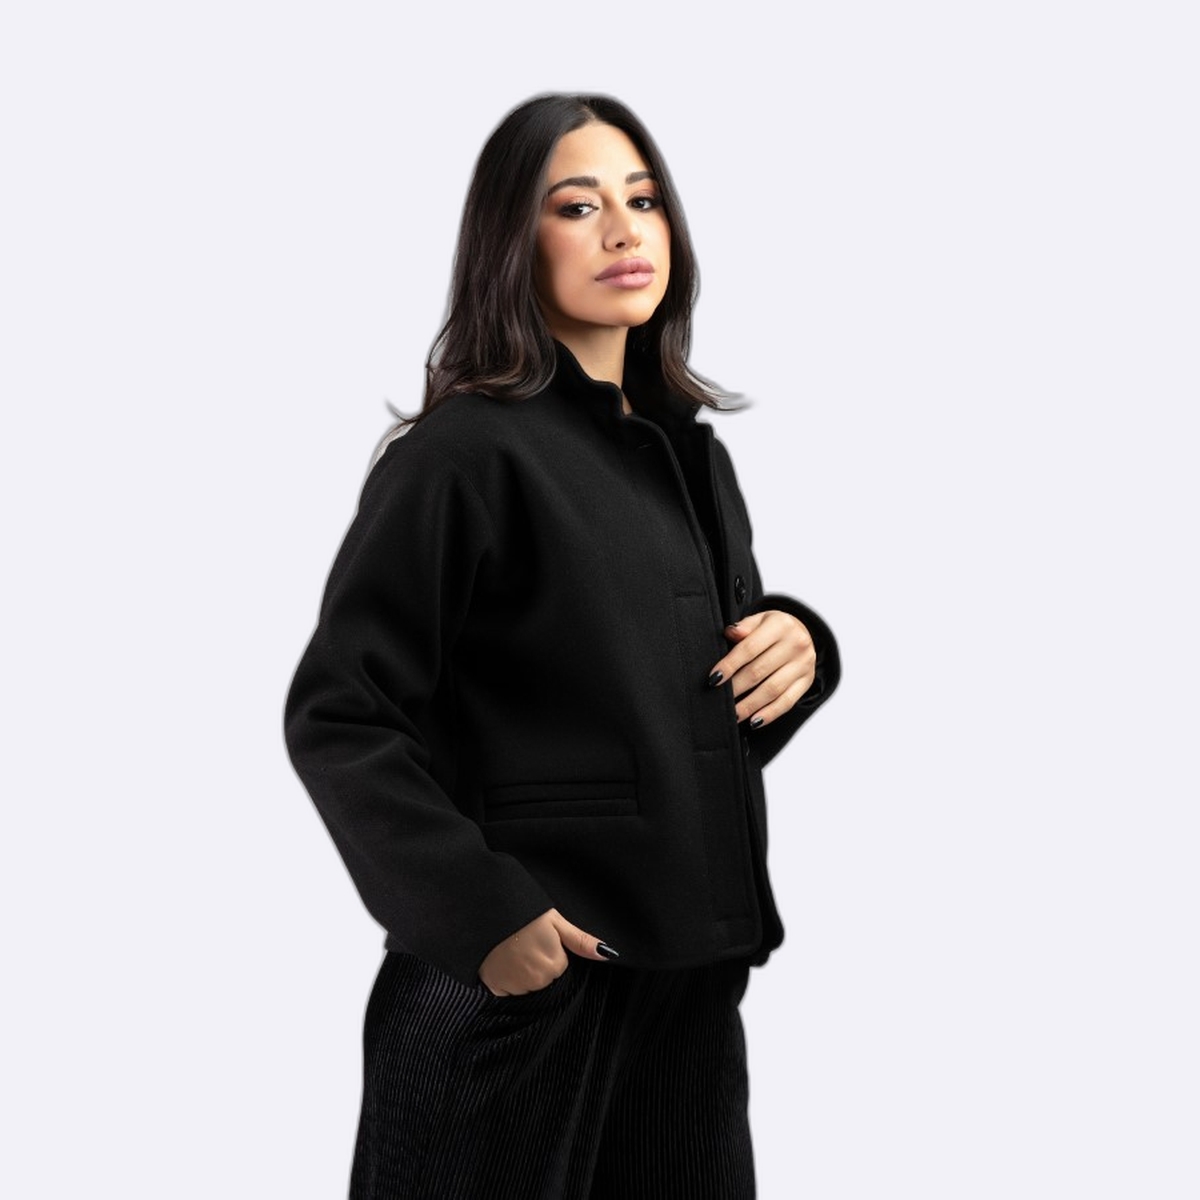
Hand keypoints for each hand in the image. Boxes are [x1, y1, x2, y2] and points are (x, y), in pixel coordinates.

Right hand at [478, 908, 615, 996]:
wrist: (485, 914)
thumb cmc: (522, 914)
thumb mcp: (555, 920)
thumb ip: (581, 940)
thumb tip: (608, 954)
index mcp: (554, 963)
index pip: (560, 966)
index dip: (551, 952)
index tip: (540, 940)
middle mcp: (538, 980)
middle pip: (546, 978)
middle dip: (539, 964)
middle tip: (526, 945)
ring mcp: (517, 986)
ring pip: (529, 985)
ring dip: (524, 973)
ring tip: (513, 952)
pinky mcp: (498, 989)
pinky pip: (510, 991)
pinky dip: (508, 980)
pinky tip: (504, 963)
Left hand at [709, 609, 815, 727]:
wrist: (803, 634)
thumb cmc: (774, 629)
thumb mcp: (760, 620)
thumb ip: (745, 627)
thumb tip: (730, 632)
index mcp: (781, 625)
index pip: (750, 648)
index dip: (730, 664)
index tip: (713, 678)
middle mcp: (796, 644)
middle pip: (759, 671)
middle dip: (736, 687)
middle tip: (720, 698)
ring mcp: (804, 665)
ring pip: (772, 689)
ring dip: (750, 705)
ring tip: (733, 714)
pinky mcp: (806, 681)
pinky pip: (787, 701)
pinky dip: (770, 714)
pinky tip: (754, 721)